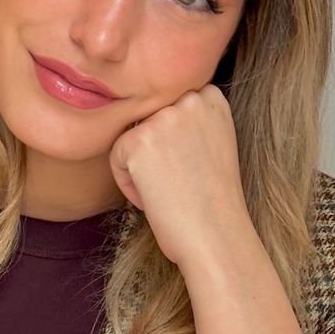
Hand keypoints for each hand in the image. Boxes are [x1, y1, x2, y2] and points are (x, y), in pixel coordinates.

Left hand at [107, 84, 250, 271]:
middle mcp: (190, 99)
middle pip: (148, 117)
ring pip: (131, 134)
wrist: (217, 237)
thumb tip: (152, 112)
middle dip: (156, 149)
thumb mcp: (215, 142)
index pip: (170, 104)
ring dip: (142, 165)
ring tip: (168, 190)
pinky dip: (128, 183)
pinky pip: (117, 156)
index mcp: (212, 96)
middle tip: (178, 181)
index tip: (190, 167)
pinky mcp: (139, 140)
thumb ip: (191, 118)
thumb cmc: (214, 200)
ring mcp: (165, 117)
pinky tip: (154, 198)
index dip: (174, 140)